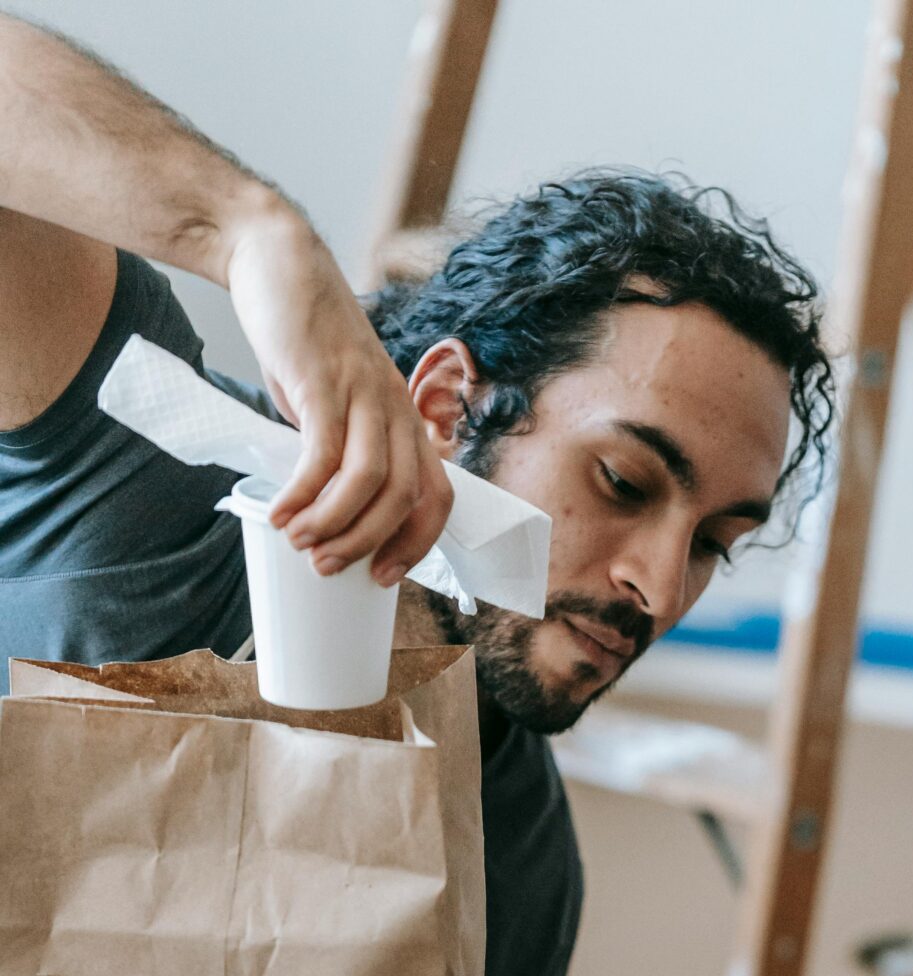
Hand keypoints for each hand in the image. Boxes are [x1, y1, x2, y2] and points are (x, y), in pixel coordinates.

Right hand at [222, 199, 451, 581]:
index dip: (417, 543)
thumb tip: (325, 505)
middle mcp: (394, 408)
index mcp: (405, 419)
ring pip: (368, 480)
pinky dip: (301, 493)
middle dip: (367, 543)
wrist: (277, 262)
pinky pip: (321, 452)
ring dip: (334, 524)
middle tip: (326, 567)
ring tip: (300, 544)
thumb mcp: (335, 401)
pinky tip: (279, 513)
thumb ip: (339, 448)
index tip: (382, 577)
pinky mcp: (323, 379)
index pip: (437, 495)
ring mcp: (362, 392)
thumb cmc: (305, 341)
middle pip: (402, 497)